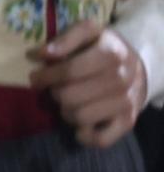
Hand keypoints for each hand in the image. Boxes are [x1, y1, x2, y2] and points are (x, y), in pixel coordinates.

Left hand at [29, 19, 147, 147]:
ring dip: (65, 111)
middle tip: (54, 89)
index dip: (45, 76)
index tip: (35, 77)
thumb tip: (40, 53)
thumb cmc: (102, 48)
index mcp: (111, 54)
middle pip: (69, 97)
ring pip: (79, 117)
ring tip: (66, 102)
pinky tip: (78, 125)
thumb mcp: (88, 31)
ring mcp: (126, 102)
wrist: (136, 68)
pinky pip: (100, 140)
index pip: (69, 71)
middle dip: (54, 93)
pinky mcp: (127, 122)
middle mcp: (121, 79)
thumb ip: (65, 38)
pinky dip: (83, 136)